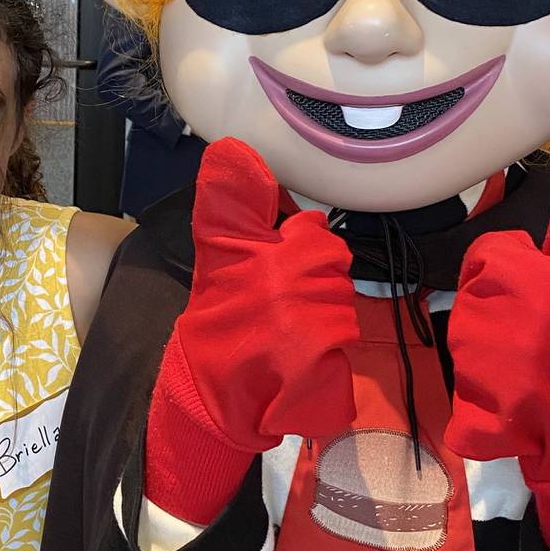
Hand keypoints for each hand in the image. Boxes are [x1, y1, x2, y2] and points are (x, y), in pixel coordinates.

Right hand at [144, 138, 357, 523]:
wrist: (206, 402)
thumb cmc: (215, 324)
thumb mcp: (216, 257)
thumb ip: (230, 205)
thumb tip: (230, 149)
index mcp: (269, 257)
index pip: (313, 233)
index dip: (294, 248)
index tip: (270, 269)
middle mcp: (294, 293)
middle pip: (333, 272)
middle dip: (311, 288)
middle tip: (272, 309)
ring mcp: (311, 339)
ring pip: (342, 312)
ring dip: (320, 325)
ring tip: (281, 338)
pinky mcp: (324, 379)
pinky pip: (344, 356)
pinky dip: (326, 364)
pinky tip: (296, 368)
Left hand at [446, 169, 549, 550]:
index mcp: (523, 274)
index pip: (488, 254)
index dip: (509, 273)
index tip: (534, 296)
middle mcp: (493, 311)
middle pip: (472, 298)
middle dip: (498, 315)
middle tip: (533, 336)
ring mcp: (479, 362)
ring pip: (465, 342)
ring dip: (489, 355)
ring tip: (526, 368)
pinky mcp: (476, 409)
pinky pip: (465, 405)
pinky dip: (481, 411)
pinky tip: (511, 405)